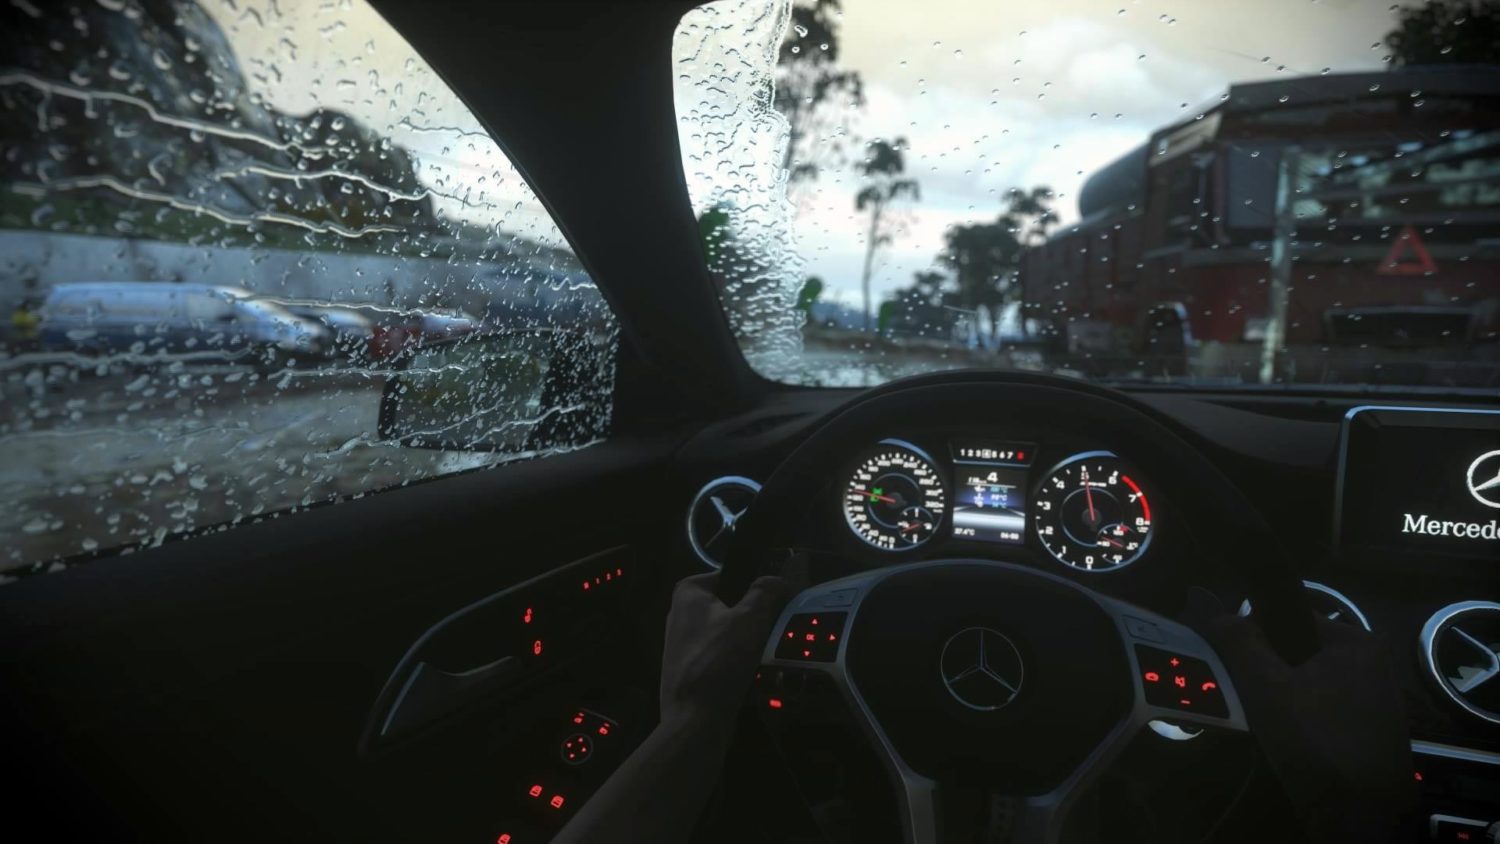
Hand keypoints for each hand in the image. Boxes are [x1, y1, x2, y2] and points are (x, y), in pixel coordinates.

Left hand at [659, 572, 790, 727]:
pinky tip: (754, 674)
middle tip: (777, 629)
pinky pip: (723, 658)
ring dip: (750, 644)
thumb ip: (766, 592)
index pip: (732, 576)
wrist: (694, 719)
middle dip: (755, 619)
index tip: (779, 602)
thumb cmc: (719, 660)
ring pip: (730, 635)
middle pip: (732, 606)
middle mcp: (681, 614)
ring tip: (768, 653)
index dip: (757, 586)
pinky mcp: (690, 671)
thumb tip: (778, 581)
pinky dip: (739, 663)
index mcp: (688, 593)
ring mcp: (683, 645)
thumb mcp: (750, 618)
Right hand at [1204, 615, 1418, 841]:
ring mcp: (1375, 703)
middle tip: (1246, 699)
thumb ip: (1239, 643)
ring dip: (1279, 701)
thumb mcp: (1267, 687)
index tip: (1232, 666)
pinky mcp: (1370, 735)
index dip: (1252, 637)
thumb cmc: (1316, 742)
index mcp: (1355, 642)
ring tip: (1263, 725)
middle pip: (1296, 655)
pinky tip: (1287, 744)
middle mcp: (1372, 665)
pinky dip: (1299, 723)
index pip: (1287, 617)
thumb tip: (1209, 607)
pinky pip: (1321, 713)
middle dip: (1265, 675)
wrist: (1361, 819)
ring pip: (1306, 687)